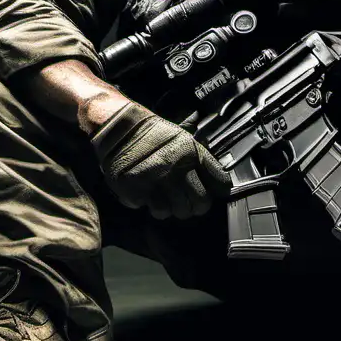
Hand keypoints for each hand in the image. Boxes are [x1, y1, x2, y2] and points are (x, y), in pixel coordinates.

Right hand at [89, 100, 230, 218]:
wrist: (119, 128)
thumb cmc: (153, 134)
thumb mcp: (184, 139)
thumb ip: (202, 160)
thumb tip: (221, 186)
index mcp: (192, 153)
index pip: (219, 183)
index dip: (216, 191)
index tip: (212, 192)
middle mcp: (176, 168)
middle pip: (200, 204)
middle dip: (194, 205)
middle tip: (184, 199)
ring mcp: (155, 181)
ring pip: (175, 212)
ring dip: (169, 206)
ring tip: (162, 194)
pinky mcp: (136, 191)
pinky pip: (150, 209)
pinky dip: (148, 204)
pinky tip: (146, 191)